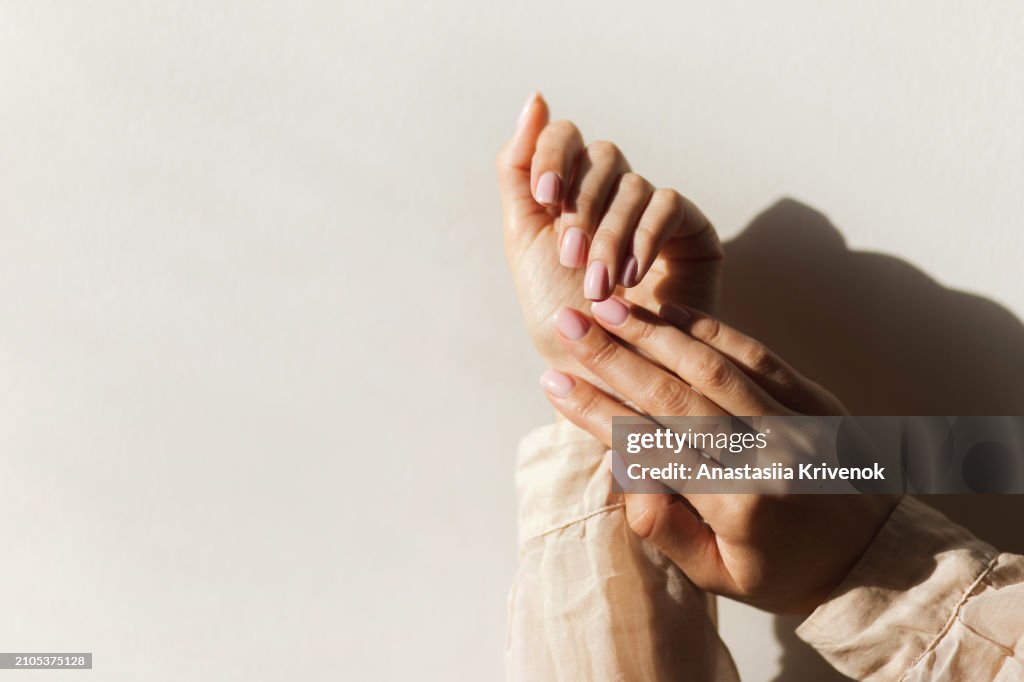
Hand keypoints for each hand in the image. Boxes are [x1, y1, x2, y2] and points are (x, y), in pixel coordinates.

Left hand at [497, 93, 721, 373]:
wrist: (600, 372)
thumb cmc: (560, 314)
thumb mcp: (524, 240)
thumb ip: (519, 172)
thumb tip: (536, 99)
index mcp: (570, 191)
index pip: (565, 138)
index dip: (553, 154)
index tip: (543, 194)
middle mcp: (613, 193)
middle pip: (601, 156)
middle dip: (581, 206)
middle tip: (571, 257)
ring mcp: (653, 210)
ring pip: (633, 185)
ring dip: (609, 235)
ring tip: (599, 286)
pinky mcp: (691, 232)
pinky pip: (669, 206)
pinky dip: (645, 237)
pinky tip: (633, 277)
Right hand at [538, 297, 897, 613]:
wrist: (879, 558)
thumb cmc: (785, 571)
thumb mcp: (719, 576)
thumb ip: (666, 531)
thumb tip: (627, 476)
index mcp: (738, 505)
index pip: (650, 446)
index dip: (596, 411)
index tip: (554, 382)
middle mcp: (766, 455)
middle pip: (672, 395)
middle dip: (612, 355)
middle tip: (567, 323)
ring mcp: (795, 420)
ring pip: (709, 364)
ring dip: (651, 332)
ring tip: (605, 308)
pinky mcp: (813, 397)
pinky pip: (753, 352)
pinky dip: (706, 328)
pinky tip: (666, 310)